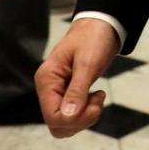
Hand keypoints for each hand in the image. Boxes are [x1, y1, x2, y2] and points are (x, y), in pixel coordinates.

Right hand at [37, 18, 120, 137]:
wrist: (102, 25)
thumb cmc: (93, 38)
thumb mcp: (87, 62)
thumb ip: (77, 89)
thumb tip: (68, 115)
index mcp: (47, 79)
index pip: (52, 116)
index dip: (74, 118)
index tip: (95, 104)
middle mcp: (48, 88)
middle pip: (57, 124)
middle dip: (80, 120)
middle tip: (97, 101)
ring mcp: (57, 92)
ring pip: (65, 123)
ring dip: (84, 117)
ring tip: (97, 97)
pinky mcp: (67, 94)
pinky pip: (72, 115)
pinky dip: (86, 112)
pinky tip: (96, 96)